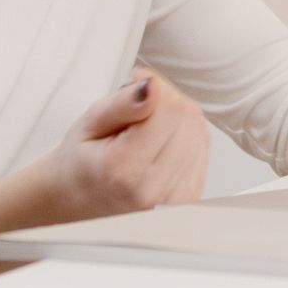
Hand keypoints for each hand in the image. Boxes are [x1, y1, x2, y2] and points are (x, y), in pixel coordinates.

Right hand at [46, 66, 209, 218]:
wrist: (84, 201)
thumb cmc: (83, 163)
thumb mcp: (88, 124)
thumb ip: (121, 104)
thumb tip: (151, 86)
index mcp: (124, 170)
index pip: (169, 110)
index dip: (155, 88)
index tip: (134, 89)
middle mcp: (153, 189)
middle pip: (187, 118)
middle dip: (166, 102)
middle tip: (138, 109)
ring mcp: (174, 198)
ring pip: (198, 131)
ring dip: (177, 120)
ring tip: (145, 130)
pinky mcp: (189, 198)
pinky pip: (203, 148)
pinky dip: (185, 137)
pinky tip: (159, 143)